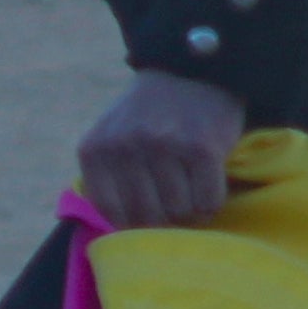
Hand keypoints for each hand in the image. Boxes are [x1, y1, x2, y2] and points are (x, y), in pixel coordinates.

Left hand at [77, 69, 244, 230]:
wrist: (192, 69)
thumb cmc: (149, 115)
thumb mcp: (111, 137)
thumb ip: (106, 179)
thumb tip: (119, 239)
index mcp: (96, 148)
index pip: (113, 214)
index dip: (135, 225)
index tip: (149, 217)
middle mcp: (126, 146)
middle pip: (147, 217)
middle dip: (165, 221)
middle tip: (175, 207)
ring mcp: (164, 145)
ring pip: (179, 213)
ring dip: (190, 213)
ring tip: (192, 194)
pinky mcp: (202, 147)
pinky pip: (208, 202)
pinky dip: (211, 204)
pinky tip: (207, 186)